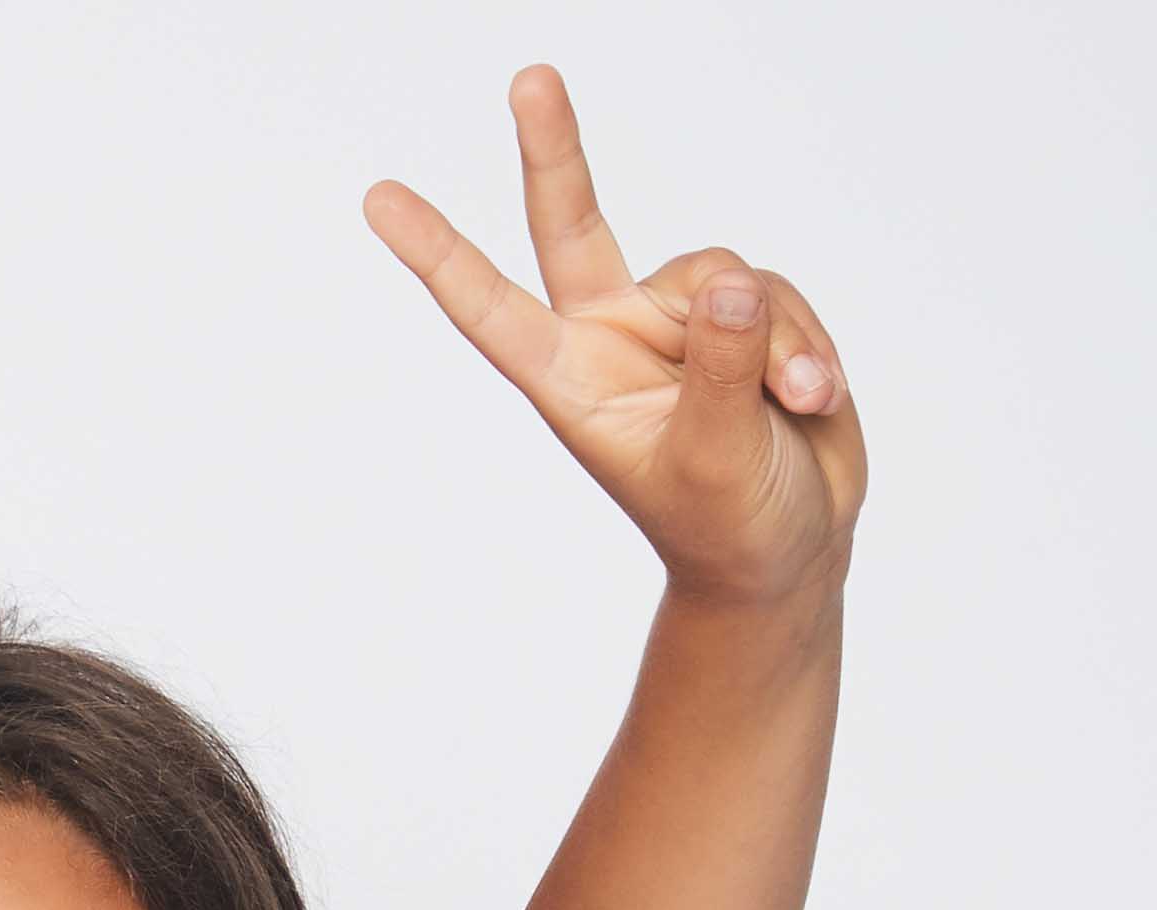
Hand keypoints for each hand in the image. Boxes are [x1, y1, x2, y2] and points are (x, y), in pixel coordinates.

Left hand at [362, 64, 866, 611]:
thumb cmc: (729, 525)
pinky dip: (806, 343)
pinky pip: (778, 293)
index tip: (378, 200)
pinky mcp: (742, 316)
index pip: (490, 307)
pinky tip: (812, 397)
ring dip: (774, 338)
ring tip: (790, 406)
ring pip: (723, 272)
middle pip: (574, 226)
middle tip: (529, 78)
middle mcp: (611, 336)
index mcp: (571, 380)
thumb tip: (731, 284)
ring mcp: (676, 321)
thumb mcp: (718, 459)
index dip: (437, 254)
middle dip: (555, 150)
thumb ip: (723, 371)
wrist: (789, 549)